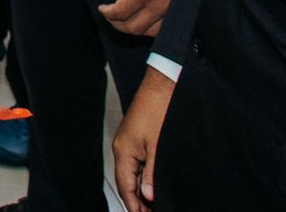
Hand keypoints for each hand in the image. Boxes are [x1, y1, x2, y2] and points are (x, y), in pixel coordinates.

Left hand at [99, 0, 187, 36]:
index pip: (120, 12)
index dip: (107, 13)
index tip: (102, 8)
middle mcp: (156, 7)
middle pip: (132, 28)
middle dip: (117, 24)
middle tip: (110, 16)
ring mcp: (169, 13)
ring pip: (147, 32)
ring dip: (132, 29)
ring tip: (124, 20)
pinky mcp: (179, 13)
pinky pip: (162, 30)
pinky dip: (149, 30)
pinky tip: (145, 22)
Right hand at [112, 68, 175, 211]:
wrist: (162, 86)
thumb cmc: (158, 109)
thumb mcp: (158, 147)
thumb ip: (152, 173)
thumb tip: (149, 195)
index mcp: (124, 151)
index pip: (125, 187)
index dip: (134, 205)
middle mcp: (122, 148)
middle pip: (127, 182)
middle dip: (137, 201)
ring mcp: (128, 143)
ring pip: (132, 174)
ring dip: (141, 190)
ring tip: (153, 204)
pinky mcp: (136, 138)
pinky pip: (136, 164)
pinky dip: (143, 177)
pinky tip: (152, 184)